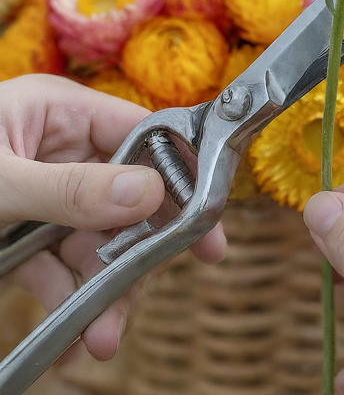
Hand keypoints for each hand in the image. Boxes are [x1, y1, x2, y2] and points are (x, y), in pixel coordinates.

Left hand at [0, 74, 226, 361]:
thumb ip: (70, 190)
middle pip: (128, 199)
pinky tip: (72, 335)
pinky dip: (71, 299)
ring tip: (99, 338)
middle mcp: (63, 148)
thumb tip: (151, 195)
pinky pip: (65, 263)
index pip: (144, 137)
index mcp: (59, 113)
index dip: (178, 178)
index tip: (203, 226)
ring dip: (104, 290)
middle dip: (134, 254)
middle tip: (141, 298)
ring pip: (100, 240)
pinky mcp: (31, 230)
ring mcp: (50, 192)